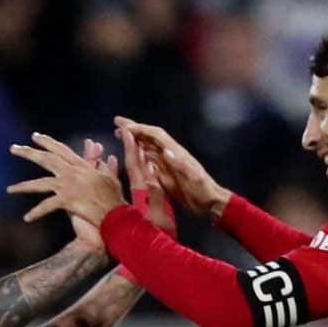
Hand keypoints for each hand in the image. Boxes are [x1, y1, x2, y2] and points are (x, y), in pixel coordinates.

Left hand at [10, 132, 128, 241]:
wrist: (118, 216)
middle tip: (13, 149)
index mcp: (82, 167)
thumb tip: (103, 154)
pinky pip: (48, 206)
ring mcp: (69, 186)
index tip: (34, 136)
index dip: (47, 142)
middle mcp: (73, 173)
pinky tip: (27, 218)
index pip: (61, 150)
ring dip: (23, 186)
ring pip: (41, 183)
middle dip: (28, 153)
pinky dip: (37, 213)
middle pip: (46, 160)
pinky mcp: (68, 201)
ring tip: (9, 189)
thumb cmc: (115, 199)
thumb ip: (104, 165)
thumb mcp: (110, 178)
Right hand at [114, 116, 229, 220]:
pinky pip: (150, 162)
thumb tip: (166, 151)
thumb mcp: (194, 178)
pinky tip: (132, 154)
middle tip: (117, 123)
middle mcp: (170, 155)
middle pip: (149, 138)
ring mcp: (168, 164)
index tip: (126, 126)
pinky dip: (139, 155)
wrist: (210, 203)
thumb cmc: (204, 191)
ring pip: (147, 148)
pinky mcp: (166, 174)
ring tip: (120, 135)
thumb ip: (181, 164)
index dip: (141, 129)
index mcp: (176, 153)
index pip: (156, 135)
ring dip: (134, 140)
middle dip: (134, 129)